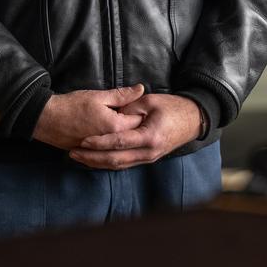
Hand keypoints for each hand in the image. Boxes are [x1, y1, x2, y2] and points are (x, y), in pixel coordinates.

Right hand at [32, 85, 145, 150]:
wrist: (47, 119)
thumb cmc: (72, 105)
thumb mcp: (98, 96)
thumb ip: (122, 95)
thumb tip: (141, 89)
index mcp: (115, 126)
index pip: (139, 121)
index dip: (141, 112)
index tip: (141, 106)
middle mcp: (111, 142)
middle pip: (132, 135)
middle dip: (135, 126)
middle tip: (132, 115)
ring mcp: (101, 150)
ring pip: (120, 146)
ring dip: (124, 137)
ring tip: (120, 125)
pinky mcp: (92, 154)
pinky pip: (108, 152)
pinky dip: (112, 145)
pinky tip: (111, 138)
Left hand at [69, 93, 200, 169]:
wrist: (193, 120)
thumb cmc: (173, 107)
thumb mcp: (150, 101)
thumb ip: (129, 107)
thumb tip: (111, 113)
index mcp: (149, 137)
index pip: (119, 142)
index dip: (99, 142)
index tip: (82, 139)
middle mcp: (148, 152)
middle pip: (115, 160)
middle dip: (92, 157)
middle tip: (73, 152)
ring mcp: (148, 158)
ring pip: (118, 165)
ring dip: (97, 162)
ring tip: (78, 157)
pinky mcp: (147, 159)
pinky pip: (124, 164)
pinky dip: (107, 163)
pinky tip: (94, 159)